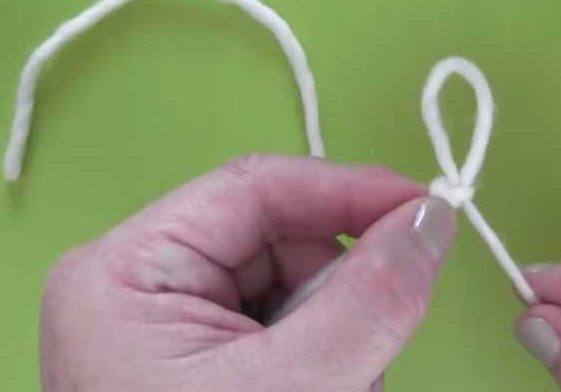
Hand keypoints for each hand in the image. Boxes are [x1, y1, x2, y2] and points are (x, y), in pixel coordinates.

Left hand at [40, 155, 455, 391]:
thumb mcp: (294, 390)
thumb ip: (369, 299)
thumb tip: (431, 218)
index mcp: (128, 270)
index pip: (256, 189)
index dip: (350, 189)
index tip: (430, 207)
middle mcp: (141, 284)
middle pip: (278, 239)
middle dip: (342, 288)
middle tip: (368, 353)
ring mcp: (170, 323)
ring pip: (293, 287)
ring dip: (339, 334)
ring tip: (339, 391)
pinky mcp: (200, 358)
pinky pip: (286, 327)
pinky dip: (325, 359)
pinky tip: (326, 391)